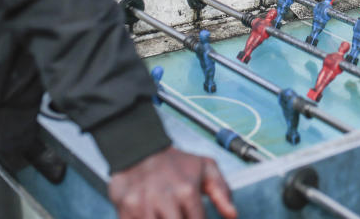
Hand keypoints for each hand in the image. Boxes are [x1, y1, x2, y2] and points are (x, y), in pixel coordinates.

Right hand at [109, 148, 236, 218]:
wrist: (140, 148)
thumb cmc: (176, 162)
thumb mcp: (205, 168)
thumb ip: (222, 191)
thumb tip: (233, 215)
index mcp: (186, 190)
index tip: (195, 218)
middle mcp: (164, 199)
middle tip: (180, 215)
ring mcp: (143, 205)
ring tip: (168, 214)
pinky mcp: (126, 209)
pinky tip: (154, 214)